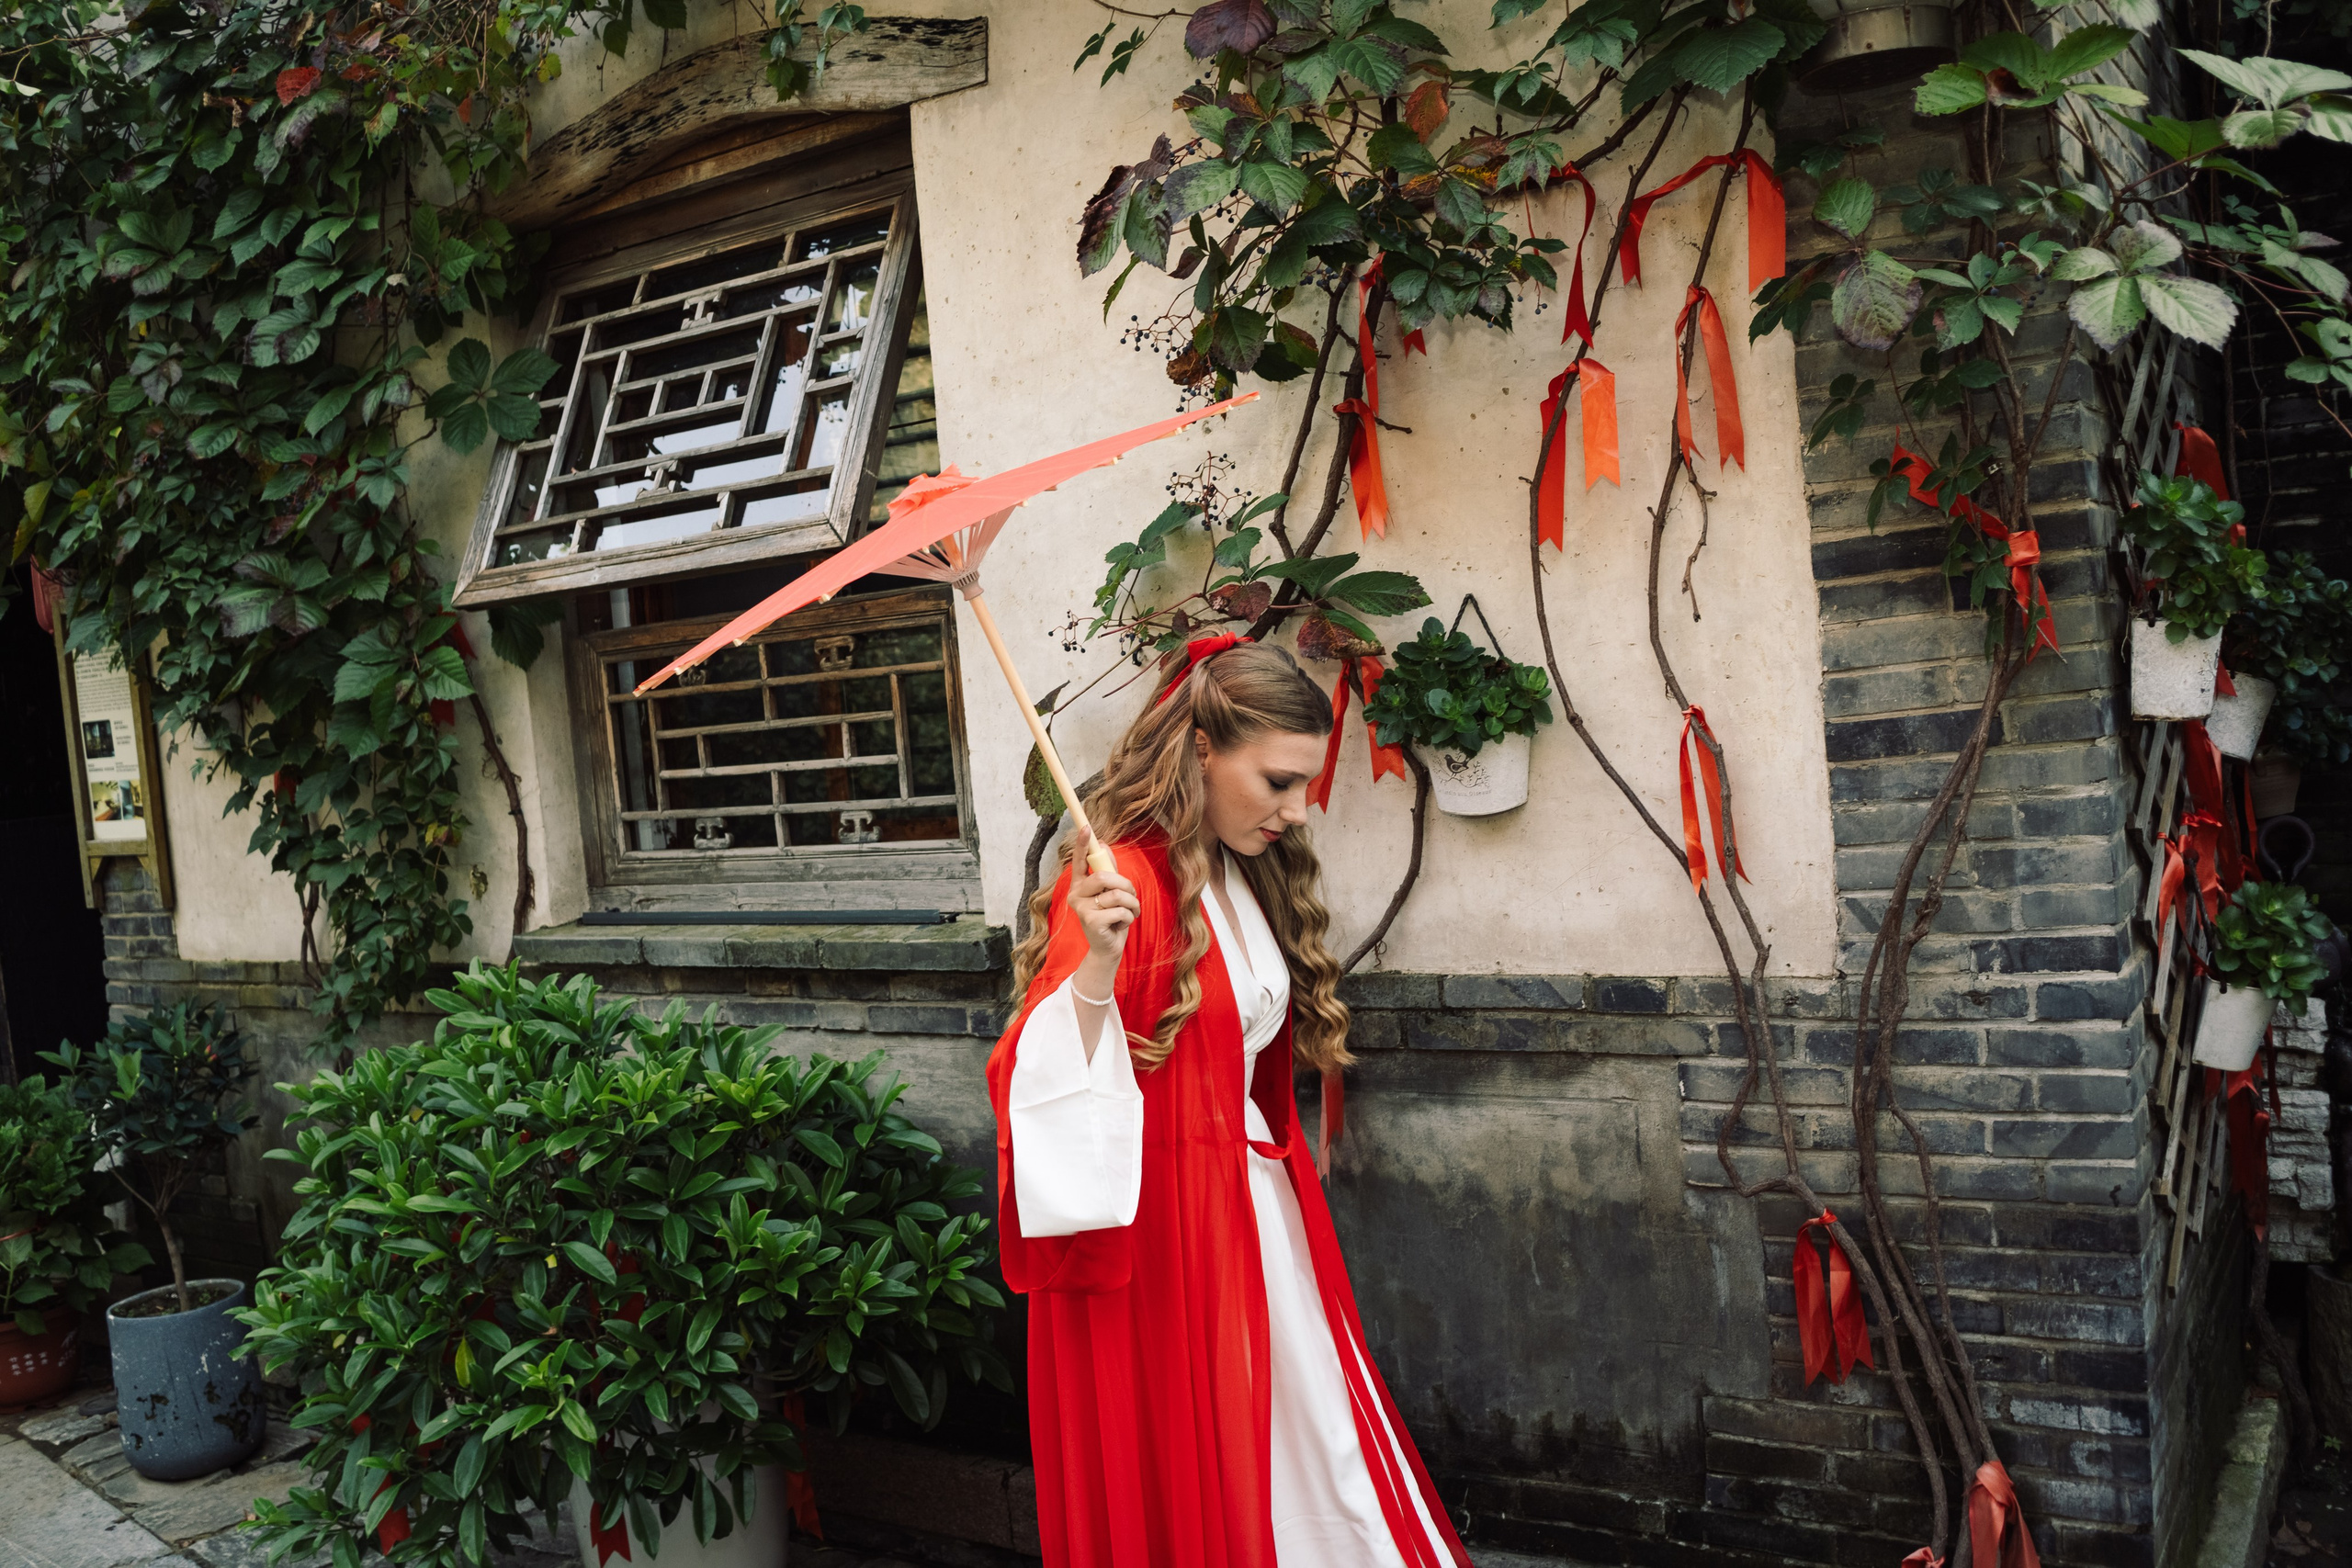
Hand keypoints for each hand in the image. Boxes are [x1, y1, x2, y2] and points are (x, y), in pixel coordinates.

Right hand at [1065, 828, 1138, 964]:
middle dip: (1126, 885)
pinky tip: (1121, 925)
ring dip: (1132, 904)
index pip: (1079, 861)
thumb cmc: (1111, 918)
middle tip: (1132, 897)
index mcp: (1079, 885)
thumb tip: (1103, 844)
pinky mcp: (1091, 922)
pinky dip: (1129, 918)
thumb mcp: (1111, 892)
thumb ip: (1107, 870)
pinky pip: (1121, 911)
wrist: (1107, 948)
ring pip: (1117, 895)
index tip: (1086, 827)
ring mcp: (1081, 908)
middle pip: (1104, 877)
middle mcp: (1075, 895)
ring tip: (1130, 912)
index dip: (1082, 844)